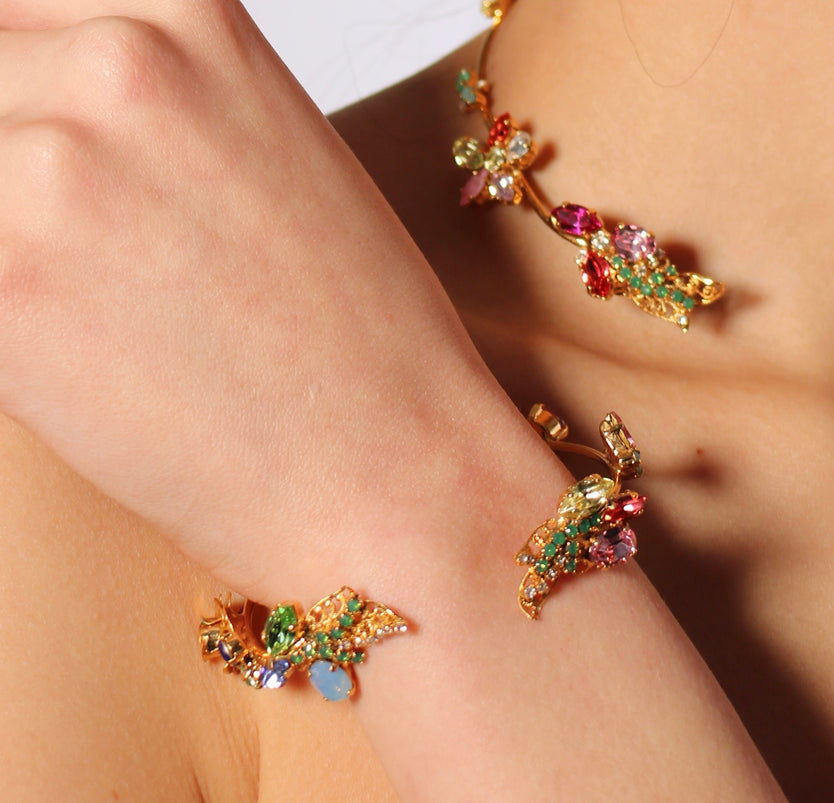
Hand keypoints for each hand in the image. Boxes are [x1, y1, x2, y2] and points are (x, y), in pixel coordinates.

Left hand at [0, 1, 546, 599]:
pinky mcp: (0, 278)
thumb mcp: (258, 148)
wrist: (395, 471)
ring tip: (89, 307)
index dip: (17, 92)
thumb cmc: (353, 337)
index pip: (10, 14)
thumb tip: (28, 122)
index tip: (36, 148)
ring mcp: (54, 162)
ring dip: (1, 244)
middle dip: (7, 170)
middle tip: (88, 254)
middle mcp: (117, 58)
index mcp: (186, 6)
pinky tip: (72, 352)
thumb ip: (130, 101)